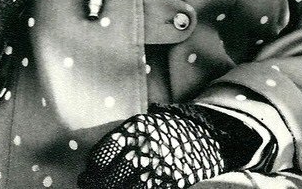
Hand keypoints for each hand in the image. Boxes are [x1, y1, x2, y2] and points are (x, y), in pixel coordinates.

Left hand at [78, 104, 260, 188]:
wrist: (212, 132)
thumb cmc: (178, 124)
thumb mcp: (154, 118)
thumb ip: (133, 130)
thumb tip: (112, 145)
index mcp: (136, 129)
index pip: (102, 153)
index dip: (92, 167)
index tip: (89, 171)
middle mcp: (142, 148)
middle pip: (108, 177)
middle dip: (95, 185)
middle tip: (88, 186)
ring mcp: (156, 168)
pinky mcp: (169, 182)